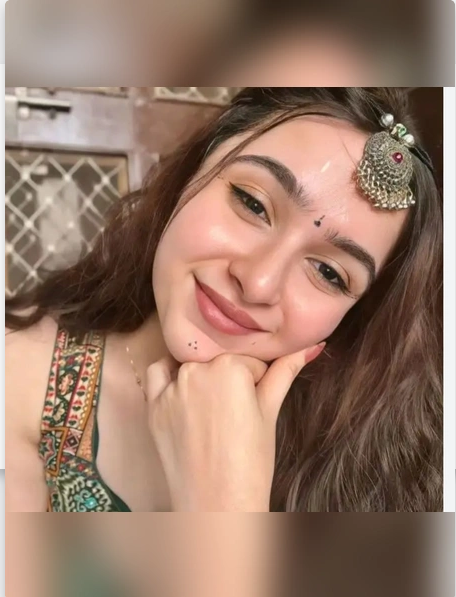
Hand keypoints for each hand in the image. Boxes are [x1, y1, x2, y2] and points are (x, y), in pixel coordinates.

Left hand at [146, 344, 324, 510]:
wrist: (218, 505)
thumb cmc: (251, 462)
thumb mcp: (270, 413)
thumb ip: (285, 373)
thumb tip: (310, 347)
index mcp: (230, 367)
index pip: (248, 360)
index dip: (256, 379)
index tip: (254, 403)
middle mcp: (197, 370)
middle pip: (218, 360)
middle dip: (229, 378)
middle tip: (235, 409)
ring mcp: (172, 388)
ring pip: (190, 364)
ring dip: (201, 376)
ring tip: (212, 407)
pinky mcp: (153, 405)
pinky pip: (158, 375)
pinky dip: (169, 376)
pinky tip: (182, 394)